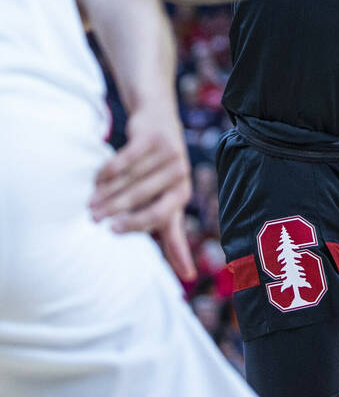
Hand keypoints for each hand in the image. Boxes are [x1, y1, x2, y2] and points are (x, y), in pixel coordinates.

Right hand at [89, 108, 194, 281]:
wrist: (159, 121)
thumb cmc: (162, 173)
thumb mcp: (170, 201)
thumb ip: (173, 234)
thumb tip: (189, 275)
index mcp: (183, 193)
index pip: (160, 216)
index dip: (136, 225)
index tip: (114, 233)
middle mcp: (180, 172)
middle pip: (140, 197)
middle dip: (114, 210)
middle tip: (93, 218)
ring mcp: (168, 153)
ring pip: (130, 178)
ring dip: (107, 192)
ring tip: (90, 202)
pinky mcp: (153, 137)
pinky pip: (126, 158)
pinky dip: (109, 170)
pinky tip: (97, 179)